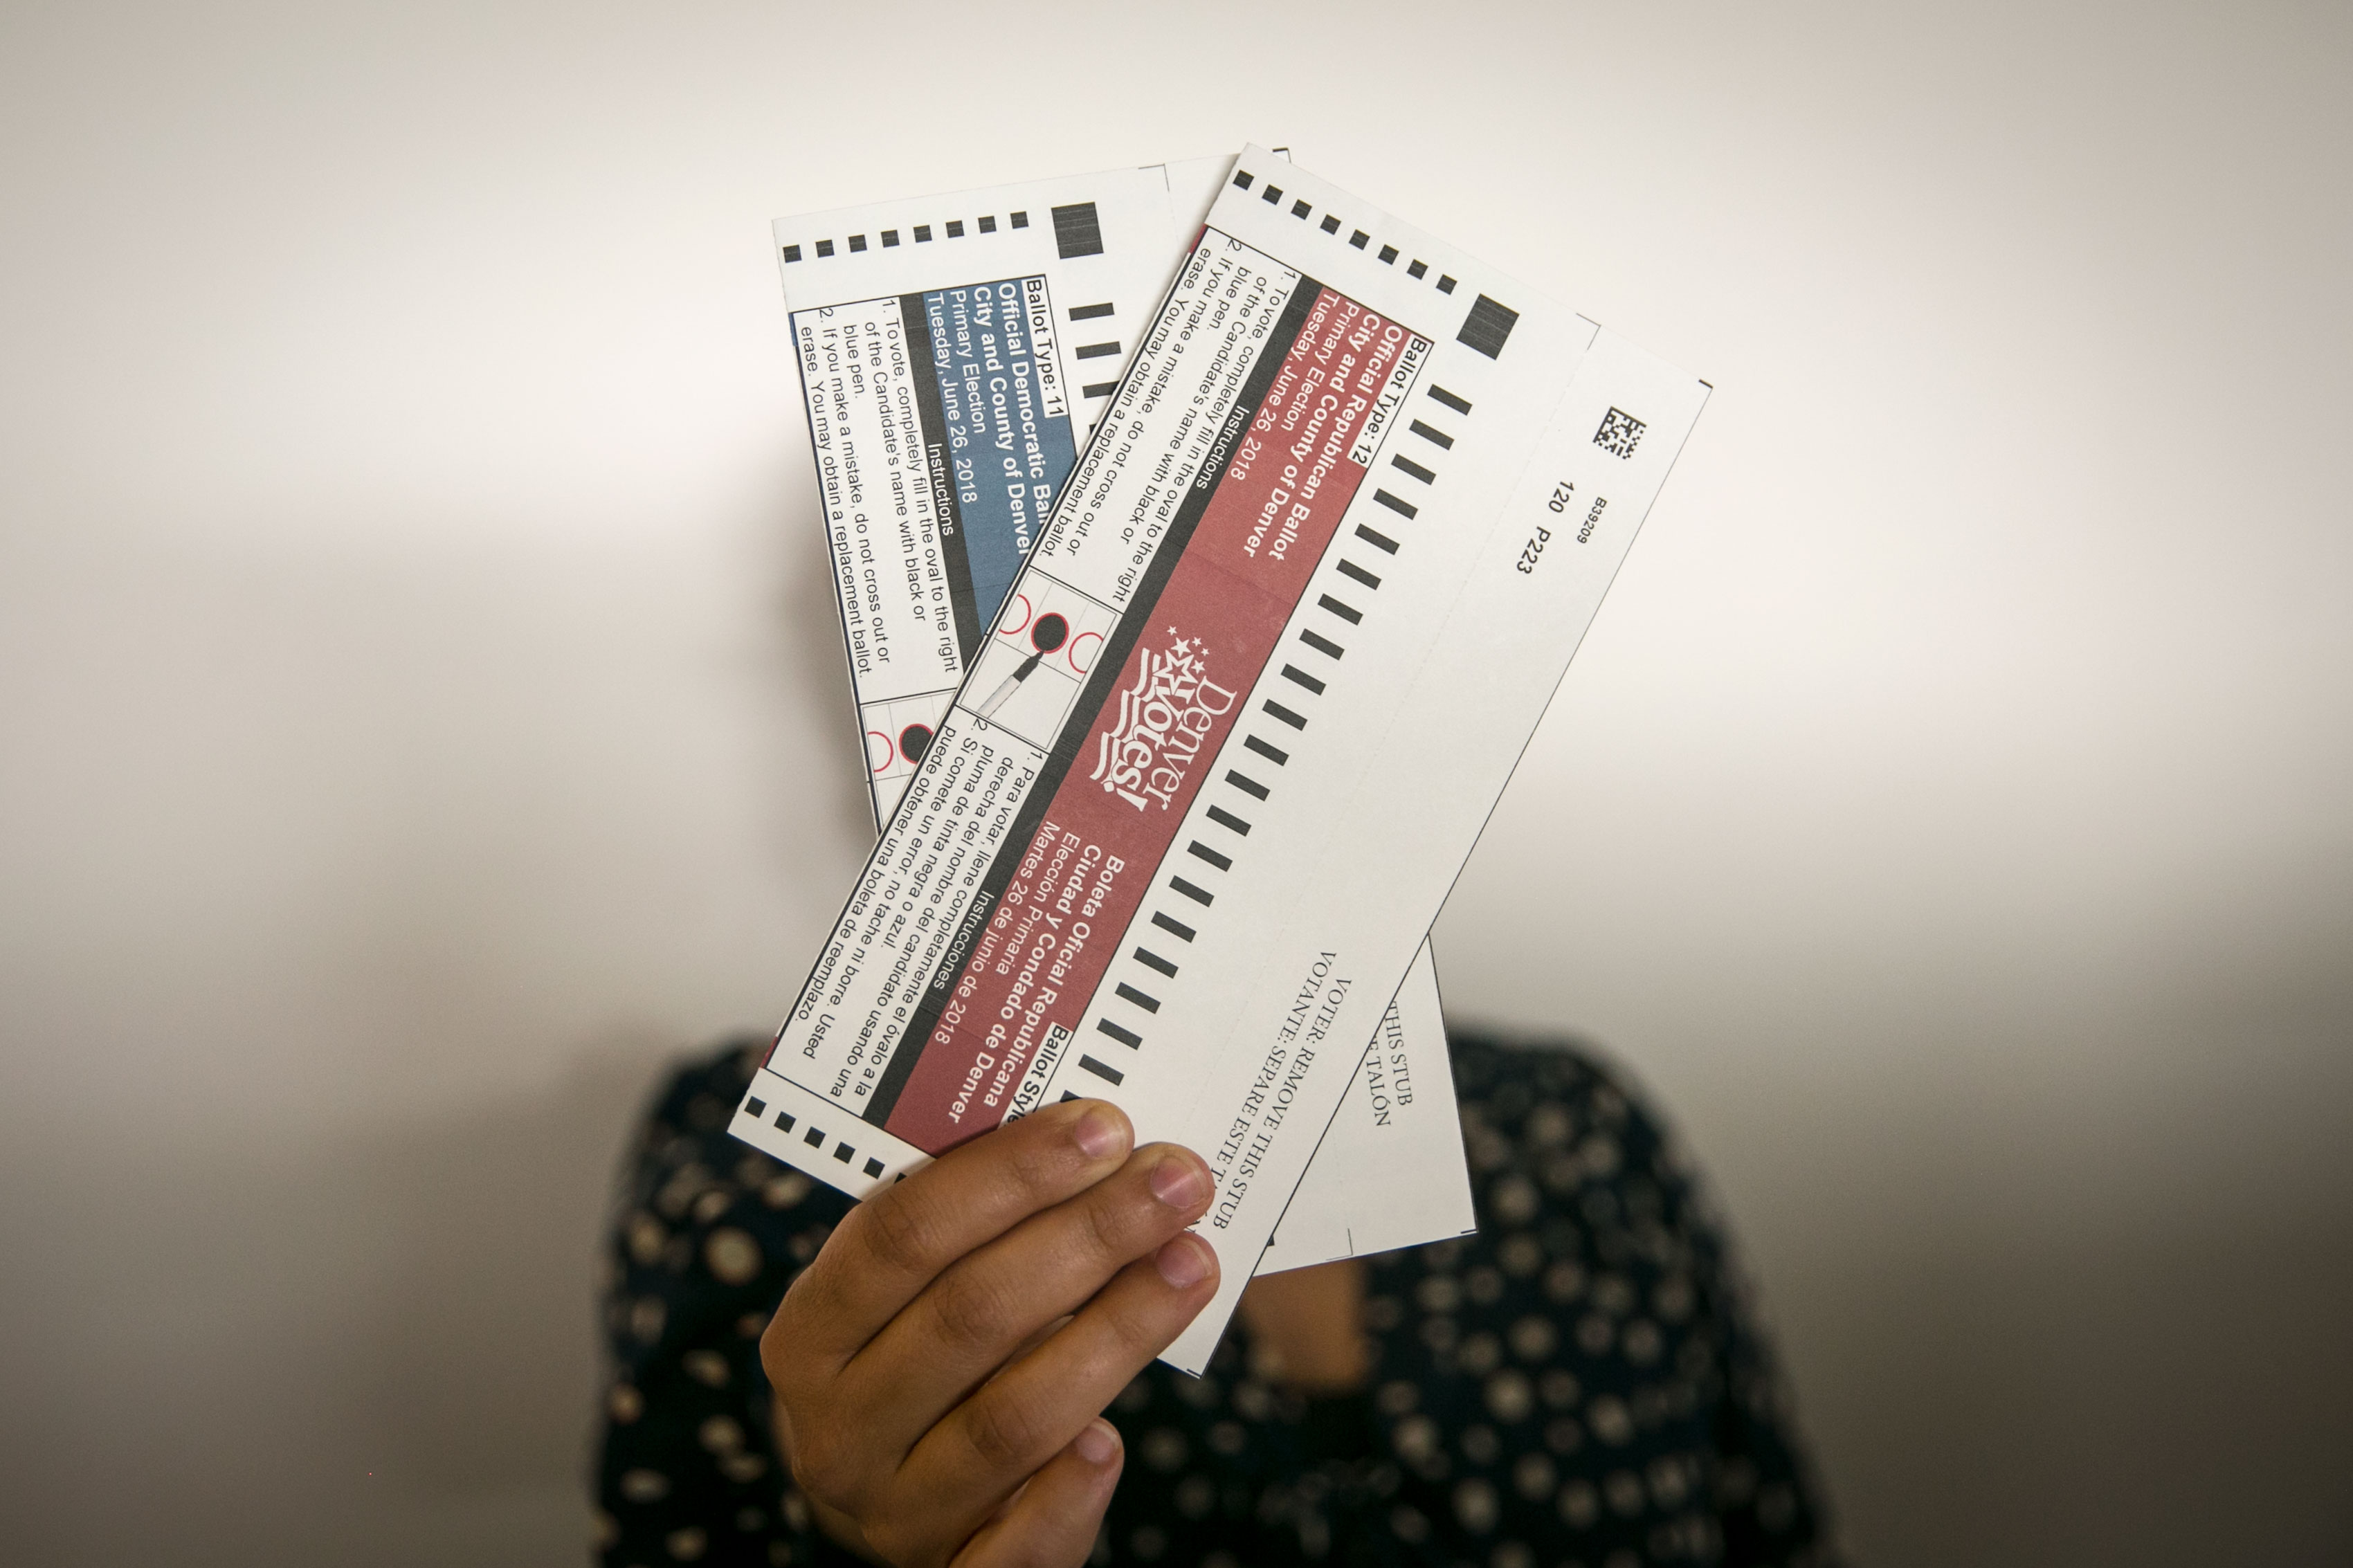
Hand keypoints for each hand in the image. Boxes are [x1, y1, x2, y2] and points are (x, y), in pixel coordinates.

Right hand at [762, 1098, 1218, 1566]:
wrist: (891, 1496)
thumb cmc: (919, 1357)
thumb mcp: (907, 1295)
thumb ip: (966, 1228)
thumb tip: (1088, 1140)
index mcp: (808, 1335)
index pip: (901, 1234)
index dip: (1007, 1175)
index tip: (1103, 1127)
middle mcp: (837, 1429)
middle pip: (970, 1315)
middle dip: (1087, 1237)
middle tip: (1176, 1183)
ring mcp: (892, 1512)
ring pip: (1011, 1419)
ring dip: (1115, 1333)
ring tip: (1190, 1264)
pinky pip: (1017, 1545)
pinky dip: (1070, 1492)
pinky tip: (1115, 1440)